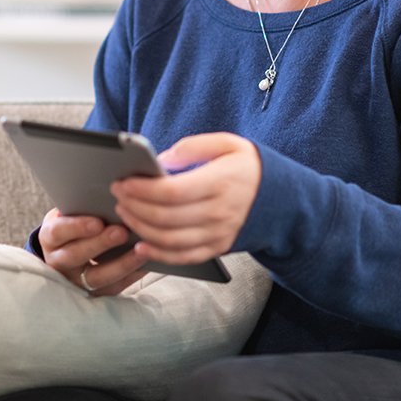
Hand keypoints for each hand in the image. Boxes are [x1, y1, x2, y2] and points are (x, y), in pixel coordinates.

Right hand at [38, 208, 149, 295]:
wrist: (68, 248)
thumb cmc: (75, 222)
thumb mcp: (70, 212)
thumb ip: (82, 205)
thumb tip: (113, 193)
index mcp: (50, 237)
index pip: (58, 232)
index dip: (77, 228)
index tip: (98, 222)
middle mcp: (58, 260)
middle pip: (76, 255)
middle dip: (100, 244)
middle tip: (122, 232)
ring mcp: (74, 280)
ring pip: (96, 277)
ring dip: (121, 264)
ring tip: (141, 251)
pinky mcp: (94, 293)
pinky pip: (113, 288)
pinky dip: (130, 276)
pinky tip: (146, 265)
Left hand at [111, 132, 260, 265]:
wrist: (282, 199)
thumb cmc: (249, 167)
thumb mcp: (228, 144)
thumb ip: (194, 147)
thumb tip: (162, 161)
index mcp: (219, 183)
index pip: (171, 192)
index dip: (141, 189)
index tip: (122, 182)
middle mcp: (219, 212)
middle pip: (165, 217)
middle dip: (134, 207)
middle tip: (118, 195)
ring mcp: (218, 234)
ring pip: (169, 239)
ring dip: (141, 228)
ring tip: (125, 213)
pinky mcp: (217, 248)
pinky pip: (183, 257)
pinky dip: (158, 254)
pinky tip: (141, 244)